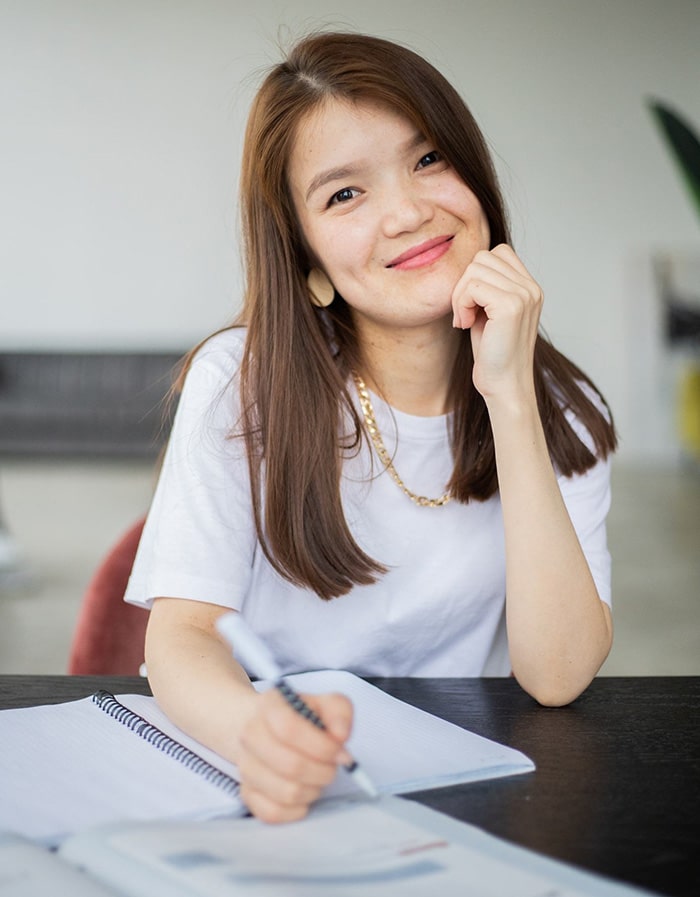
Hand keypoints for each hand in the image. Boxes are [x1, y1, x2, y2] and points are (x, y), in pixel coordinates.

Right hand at [236, 689, 352, 822]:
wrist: (267, 729)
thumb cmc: (301, 718)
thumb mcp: (326, 704)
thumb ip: (339, 712)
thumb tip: (340, 736)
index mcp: (270, 706)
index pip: (290, 729)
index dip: (322, 746)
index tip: (339, 751)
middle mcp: (250, 735)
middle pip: (291, 765)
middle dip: (323, 771)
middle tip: (332, 766)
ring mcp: (245, 766)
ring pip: (286, 793)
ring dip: (313, 790)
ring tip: (318, 778)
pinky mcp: (247, 793)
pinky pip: (273, 813)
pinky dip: (296, 809)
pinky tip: (304, 794)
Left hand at [451, 244, 542, 401]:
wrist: (504, 386)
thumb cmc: (493, 354)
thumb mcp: (489, 313)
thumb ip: (485, 287)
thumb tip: (466, 266)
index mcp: (529, 287)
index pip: (497, 253)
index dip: (476, 274)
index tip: (471, 304)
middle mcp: (531, 288)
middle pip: (483, 257)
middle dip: (463, 284)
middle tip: (464, 314)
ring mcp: (524, 295)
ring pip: (475, 269)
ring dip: (460, 295)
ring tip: (465, 320)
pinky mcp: (512, 306)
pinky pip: (473, 286)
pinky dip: (461, 304)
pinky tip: (465, 325)